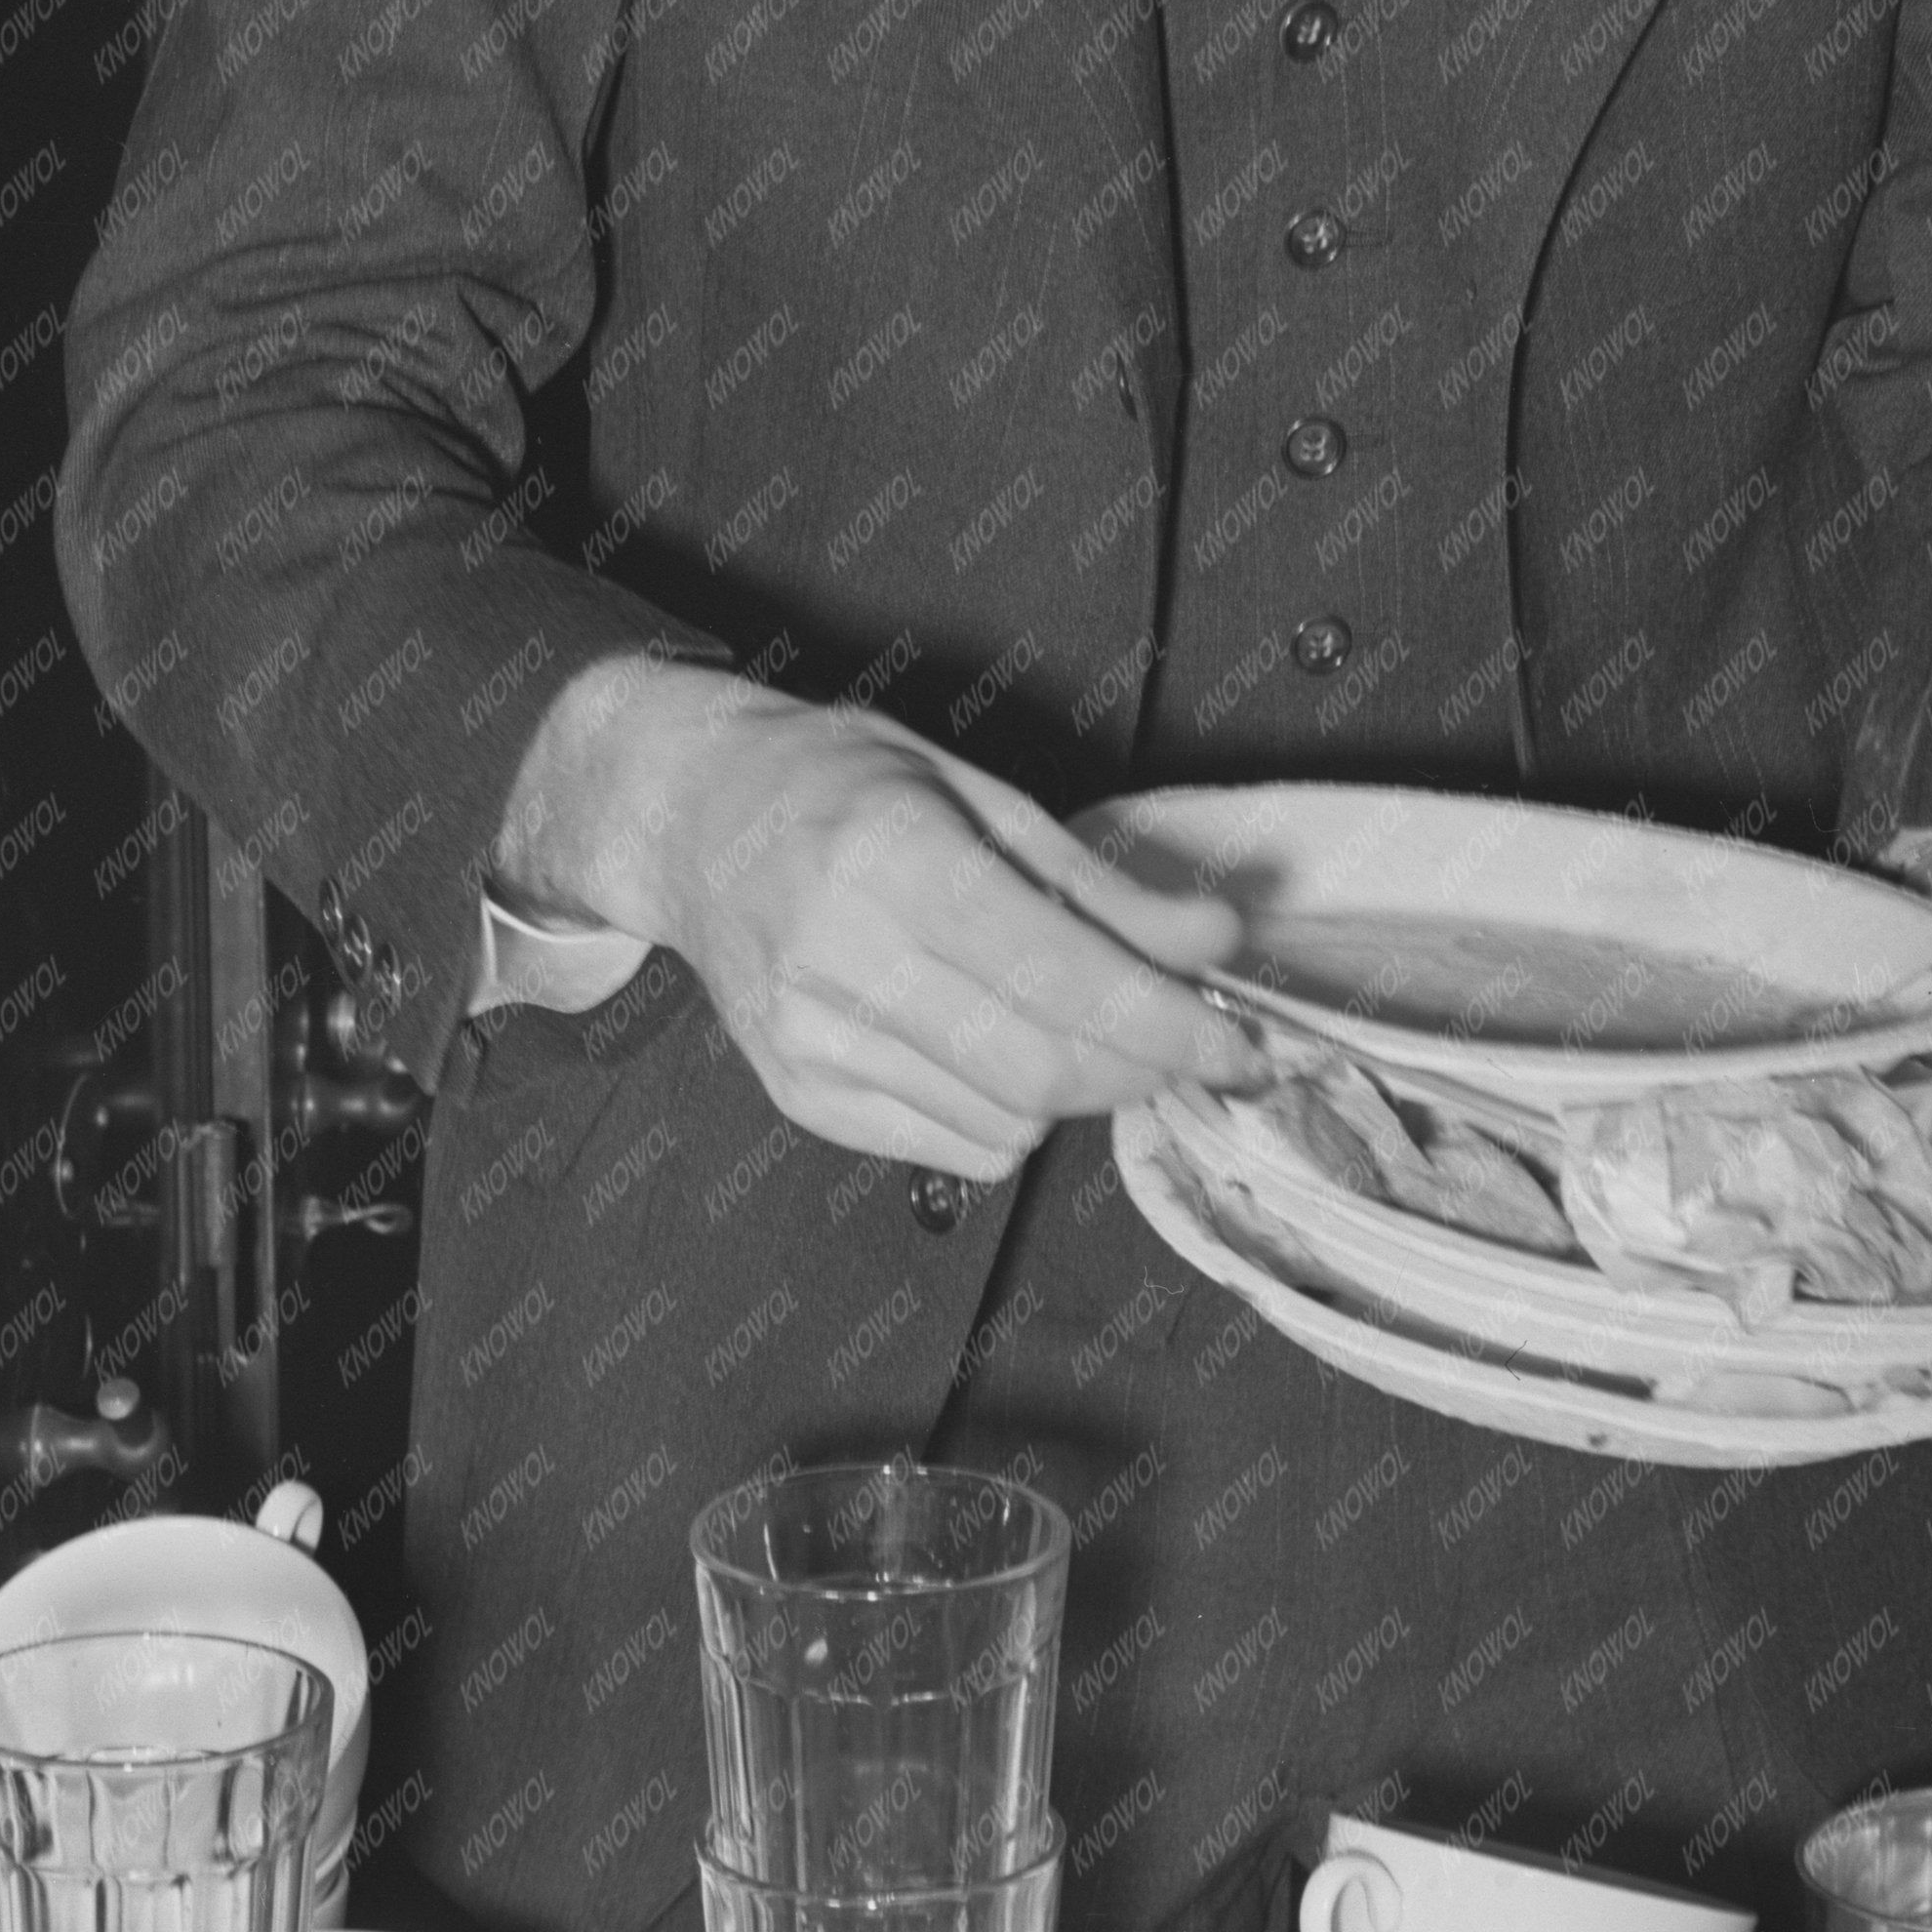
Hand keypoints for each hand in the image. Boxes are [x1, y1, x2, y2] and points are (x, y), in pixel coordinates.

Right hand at [500, 668, 1264, 1176]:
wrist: (690, 819)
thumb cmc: (841, 783)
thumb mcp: (980, 794)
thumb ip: (1099, 885)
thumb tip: (1214, 945)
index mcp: (892, 858)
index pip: (1063, 979)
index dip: (1170, 1026)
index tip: (1242, 1043)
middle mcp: (839, 958)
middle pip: (1041, 1069)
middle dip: (1144, 1070)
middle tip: (1197, 1047)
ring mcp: (809, 1040)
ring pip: (1005, 1121)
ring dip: (1082, 1091)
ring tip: (1094, 1028)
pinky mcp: (799, 1095)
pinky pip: (953, 1148)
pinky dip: (1012, 1116)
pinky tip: (1006, 1050)